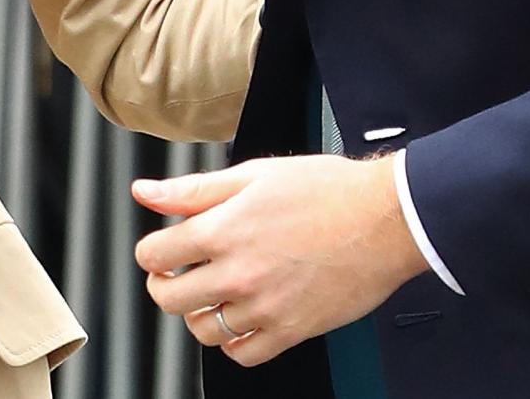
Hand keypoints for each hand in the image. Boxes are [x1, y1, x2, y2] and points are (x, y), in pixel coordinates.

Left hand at [131, 155, 426, 365]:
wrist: (385, 219)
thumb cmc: (327, 190)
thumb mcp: (253, 175)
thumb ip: (193, 190)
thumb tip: (145, 193)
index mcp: (223, 230)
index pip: (154, 255)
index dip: (152, 251)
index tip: (163, 249)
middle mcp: (239, 274)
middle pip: (170, 299)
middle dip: (165, 284)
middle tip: (178, 274)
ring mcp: (265, 307)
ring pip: (203, 330)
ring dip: (199, 313)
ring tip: (213, 293)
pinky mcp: (292, 330)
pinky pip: (243, 354)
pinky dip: (235, 341)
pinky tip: (241, 318)